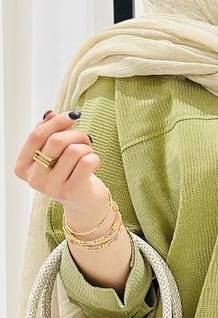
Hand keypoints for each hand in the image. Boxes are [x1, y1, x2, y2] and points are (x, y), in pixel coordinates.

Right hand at [13, 109, 107, 224]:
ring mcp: (52, 187)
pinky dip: (95, 158)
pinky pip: (87, 161)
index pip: (36, 136)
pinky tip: (93, 165)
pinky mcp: (72, 192)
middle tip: (85, 138)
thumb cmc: (68, 174)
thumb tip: (49, 114)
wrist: (83, 203)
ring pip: (74, 150)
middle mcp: (34, 179)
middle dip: (76, 134)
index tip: (72, 116)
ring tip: (87, 154)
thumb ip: (48, 134)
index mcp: (23, 167)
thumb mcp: (54, 154)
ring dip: (86, 147)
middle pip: (55, 141)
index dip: (56, 122)